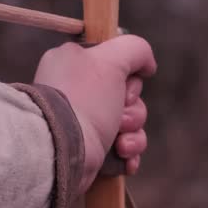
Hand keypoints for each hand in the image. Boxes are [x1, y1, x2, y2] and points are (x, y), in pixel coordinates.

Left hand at [33, 35, 155, 190]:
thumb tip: (147, 64)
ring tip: (120, 144)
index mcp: (74, 65)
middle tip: (121, 118)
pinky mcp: (90, 150)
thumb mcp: (110, 61)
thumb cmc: (84, 102)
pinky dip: (128, 153)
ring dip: (134, 134)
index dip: (129, 78)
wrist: (60, 151)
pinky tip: (124, 158)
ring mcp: (83, 123)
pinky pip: (123, 148)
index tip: (124, 87)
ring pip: (129, 124)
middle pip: (128, 96)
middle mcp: (77, 92)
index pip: (117, 64)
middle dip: (134, 110)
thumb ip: (134, 49)